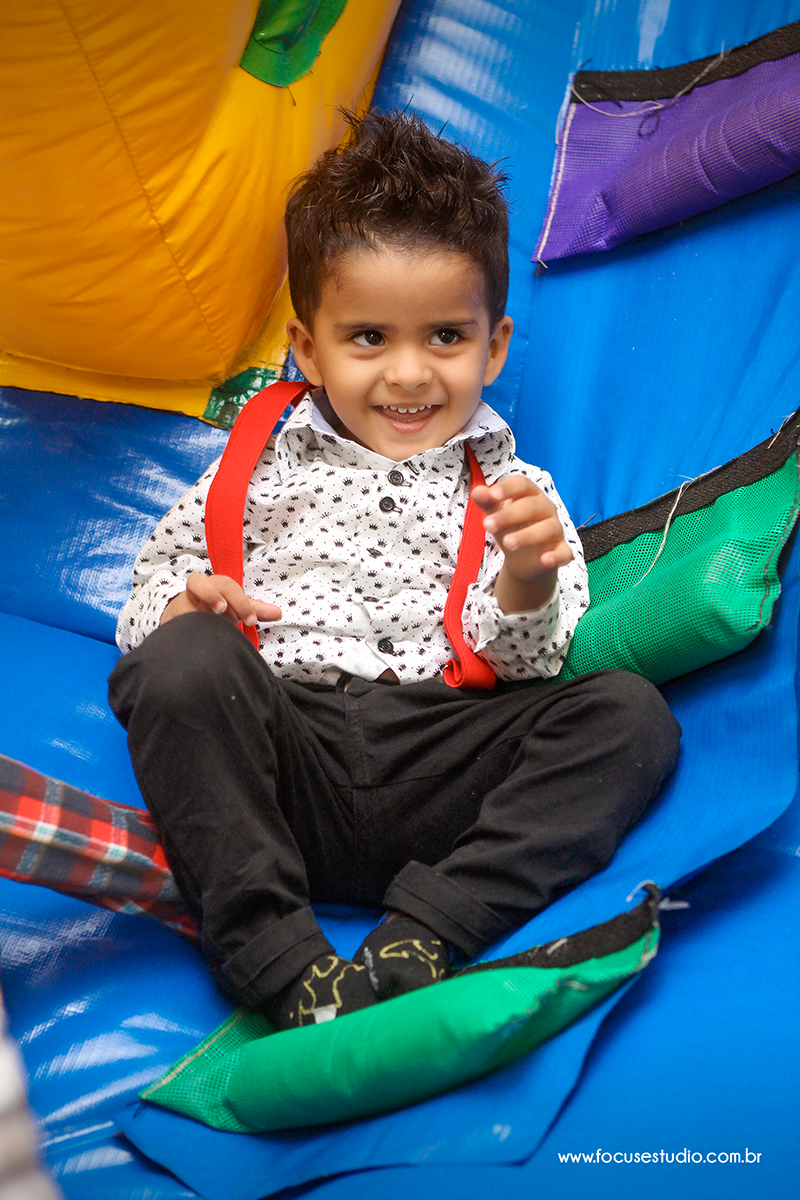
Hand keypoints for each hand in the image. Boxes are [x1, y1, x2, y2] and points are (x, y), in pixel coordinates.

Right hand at [160, 574, 281, 626]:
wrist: (187, 617)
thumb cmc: (215, 610)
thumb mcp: (235, 608)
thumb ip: (255, 610)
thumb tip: (279, 613)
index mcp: (216, 585)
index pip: (228, 586)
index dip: (240, 601)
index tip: (250, 620)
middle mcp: (196, 591)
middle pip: (198, 582)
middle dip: (212, 595)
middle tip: (222, 611)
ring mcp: (181, 604)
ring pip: (182, 600)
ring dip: (193, 609)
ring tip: (206, 620)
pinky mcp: (170, 619)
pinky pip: (172, 621)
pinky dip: (181, 627)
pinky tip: (192, 638)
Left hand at [471, 476, 572, 613]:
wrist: (524, 558)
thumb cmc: (511, 527)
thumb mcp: (496, 514)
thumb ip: (487, 502)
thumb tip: (477, 492)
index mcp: (530, 494)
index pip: (522, 484)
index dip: (508, 488)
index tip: (492, 496)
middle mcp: (546, 509)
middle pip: (531, 507)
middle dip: (509, 515)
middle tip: (487, 525)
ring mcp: (556, 530)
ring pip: (547, 529)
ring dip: (527, 536)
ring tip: (507, 543)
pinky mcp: (562, 550)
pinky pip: (564, 553)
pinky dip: (556, 557)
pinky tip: (545, 560)